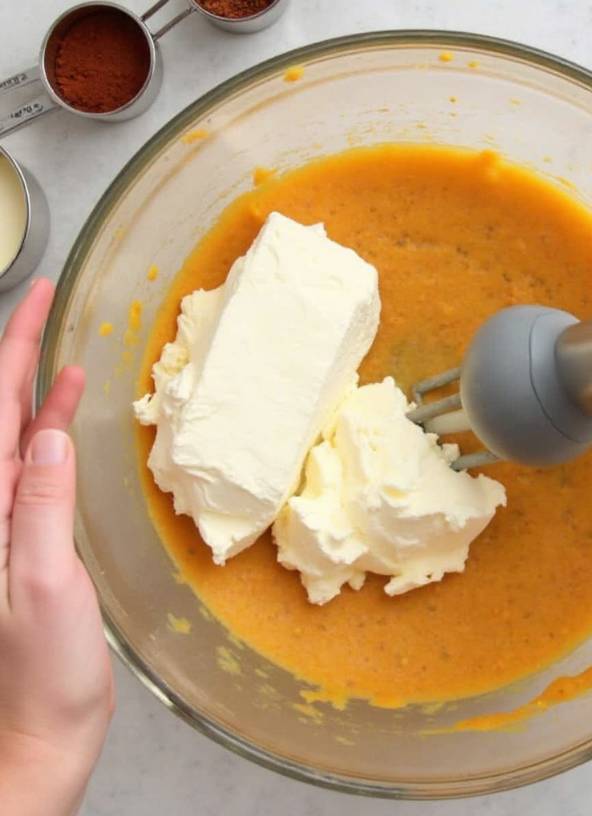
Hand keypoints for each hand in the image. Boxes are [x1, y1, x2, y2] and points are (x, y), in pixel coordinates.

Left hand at [0, 280, 112, 815]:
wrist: (36, 728)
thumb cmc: (37, 674)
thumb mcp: (42, 588)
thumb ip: (38, 510)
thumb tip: (46, 434)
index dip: (11, 348)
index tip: (34, 296)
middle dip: (16, 350)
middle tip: (43, 299)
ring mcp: (4, 520)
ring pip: (13, 431)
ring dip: (32, 383)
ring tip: (57, 342)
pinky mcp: (29, 535)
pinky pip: (35, 465)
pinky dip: (50, 428)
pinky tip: (64, 413)